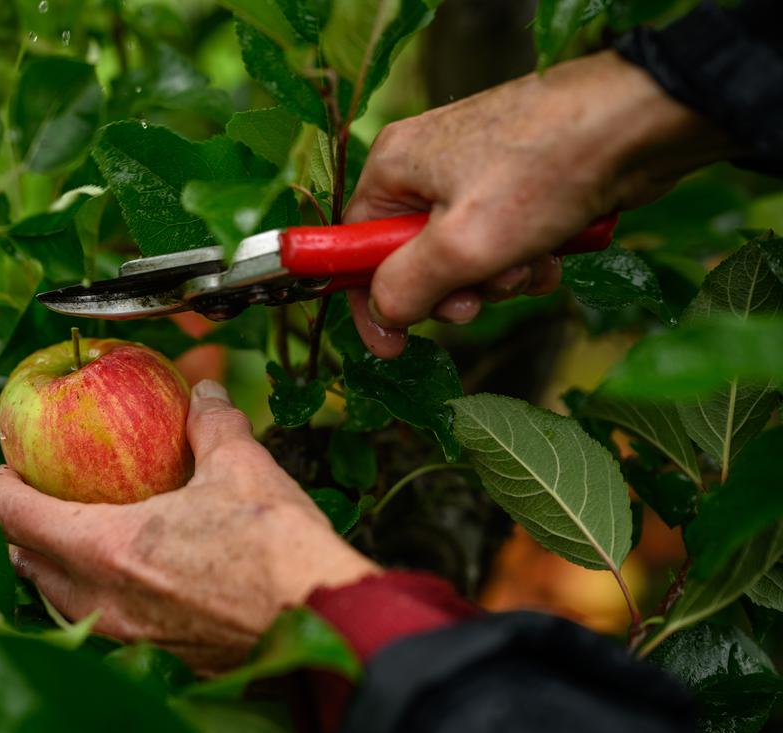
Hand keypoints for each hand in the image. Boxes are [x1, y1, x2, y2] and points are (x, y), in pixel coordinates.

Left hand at [0, 380, 379, 672]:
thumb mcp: (242, 466)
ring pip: (56, 602)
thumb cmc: (279, 549)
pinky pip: (95, 626)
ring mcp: (125, 639)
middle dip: (17, 529)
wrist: (326, 622)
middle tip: (32, 493)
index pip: (14, 516)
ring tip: (68, 534)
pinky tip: (120, 577)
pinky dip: (88, 597)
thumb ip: (211, 424)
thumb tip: (204, 392)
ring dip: (49, 566)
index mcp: (105, 548)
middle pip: (24, 564)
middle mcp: (101, 602)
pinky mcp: (156, 659)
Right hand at [346, 50, 737, 358]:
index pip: (355, 246)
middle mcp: (426, 168)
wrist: (639, 122)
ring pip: (466, 258)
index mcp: (394, 168)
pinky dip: (525, 259)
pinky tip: (552, 253)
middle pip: (413, 259)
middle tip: (478, 300)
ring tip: (530, 262)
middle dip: (453, 290)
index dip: (371, 301)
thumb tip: (382, 315)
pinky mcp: (519, 184)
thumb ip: (406, 287)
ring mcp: (475, 174)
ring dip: (497, 278)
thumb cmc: (543, 172)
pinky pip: (503, 243)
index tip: (391, 348)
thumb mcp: (460, 245)